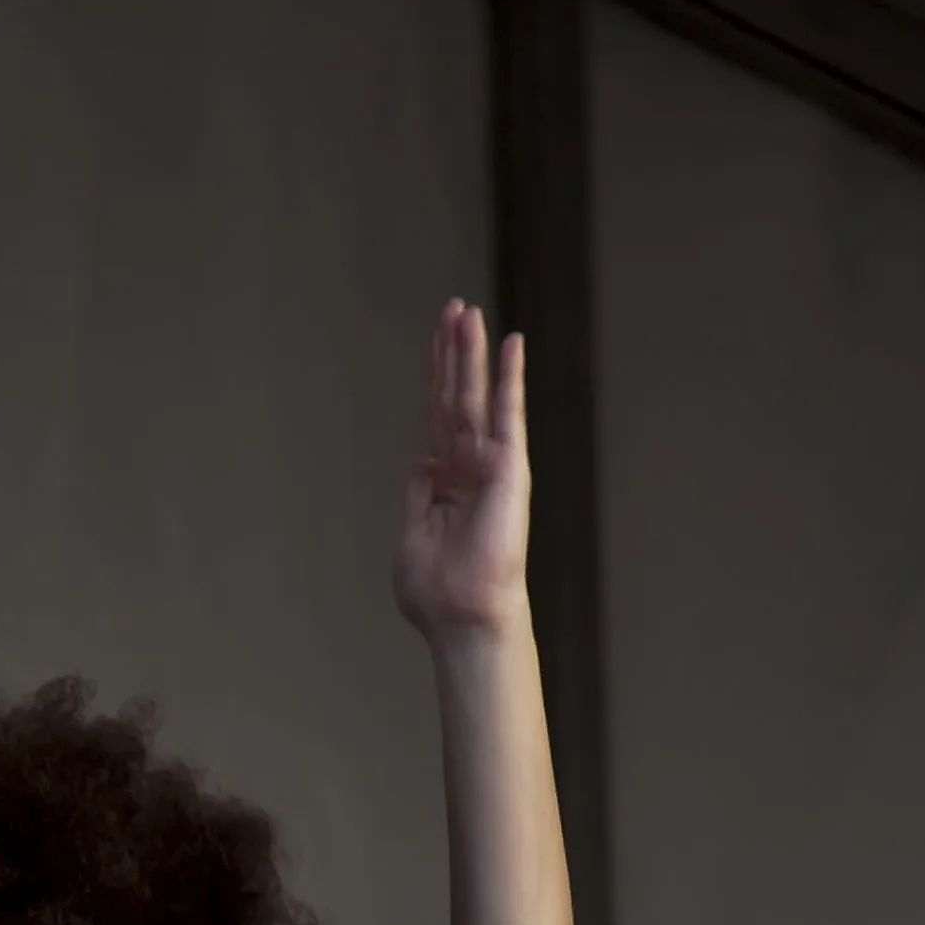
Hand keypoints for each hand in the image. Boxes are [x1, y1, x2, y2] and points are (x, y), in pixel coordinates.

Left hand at [393, 299, 529, 639]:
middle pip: (456, 395)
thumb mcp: (411, 534)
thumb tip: (422, 458)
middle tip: (452, 307)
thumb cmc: (437, 592)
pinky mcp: (509, 468)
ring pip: (477, 395)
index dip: (436, 375)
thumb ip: (417, 493)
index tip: (436, 339)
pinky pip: (510, 414)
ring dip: (472, 352)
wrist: (463, 617)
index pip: (438, 415)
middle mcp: (468, 466)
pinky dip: (512, 377)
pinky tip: (513, 343)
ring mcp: (490, 465)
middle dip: (453, 351)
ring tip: (466, 310)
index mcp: (444, 481)